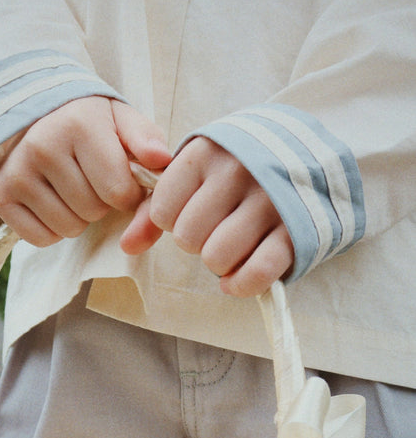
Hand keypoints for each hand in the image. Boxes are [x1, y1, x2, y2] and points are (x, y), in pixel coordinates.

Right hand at [0, 97, 171, 245]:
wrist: (32, 115)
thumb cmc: (87, 124)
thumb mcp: (120, 120)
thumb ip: (146, 140)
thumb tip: (162, 160)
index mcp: (79, 125)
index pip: (119, 193)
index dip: (128, 194)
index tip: (121, 179)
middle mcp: (43, 147)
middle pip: (93, 212)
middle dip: (101, 203)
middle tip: (90, 179)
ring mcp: (17, 172)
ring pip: (69, 228)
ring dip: (78, 217)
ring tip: (70, 188)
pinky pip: (42, 239)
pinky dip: (52, 229)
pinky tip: (50, 201)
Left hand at [120, 137, 293, 296]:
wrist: (310, 156)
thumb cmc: (239, 167)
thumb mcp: (198, 170)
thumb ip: (157, 206)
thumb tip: (128, 246)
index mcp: (206, 153)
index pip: (162, 211)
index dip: (172, 222)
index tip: (192, 212)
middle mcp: (237, 172)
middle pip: (188, 238)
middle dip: (196, 244)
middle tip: (214, 231)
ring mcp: (269, 201)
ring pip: (217, 257)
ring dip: (218, 265)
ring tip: (229, 249)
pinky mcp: (295, 230)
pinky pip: (256, 273)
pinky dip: (240, 285)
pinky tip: (236, 279)